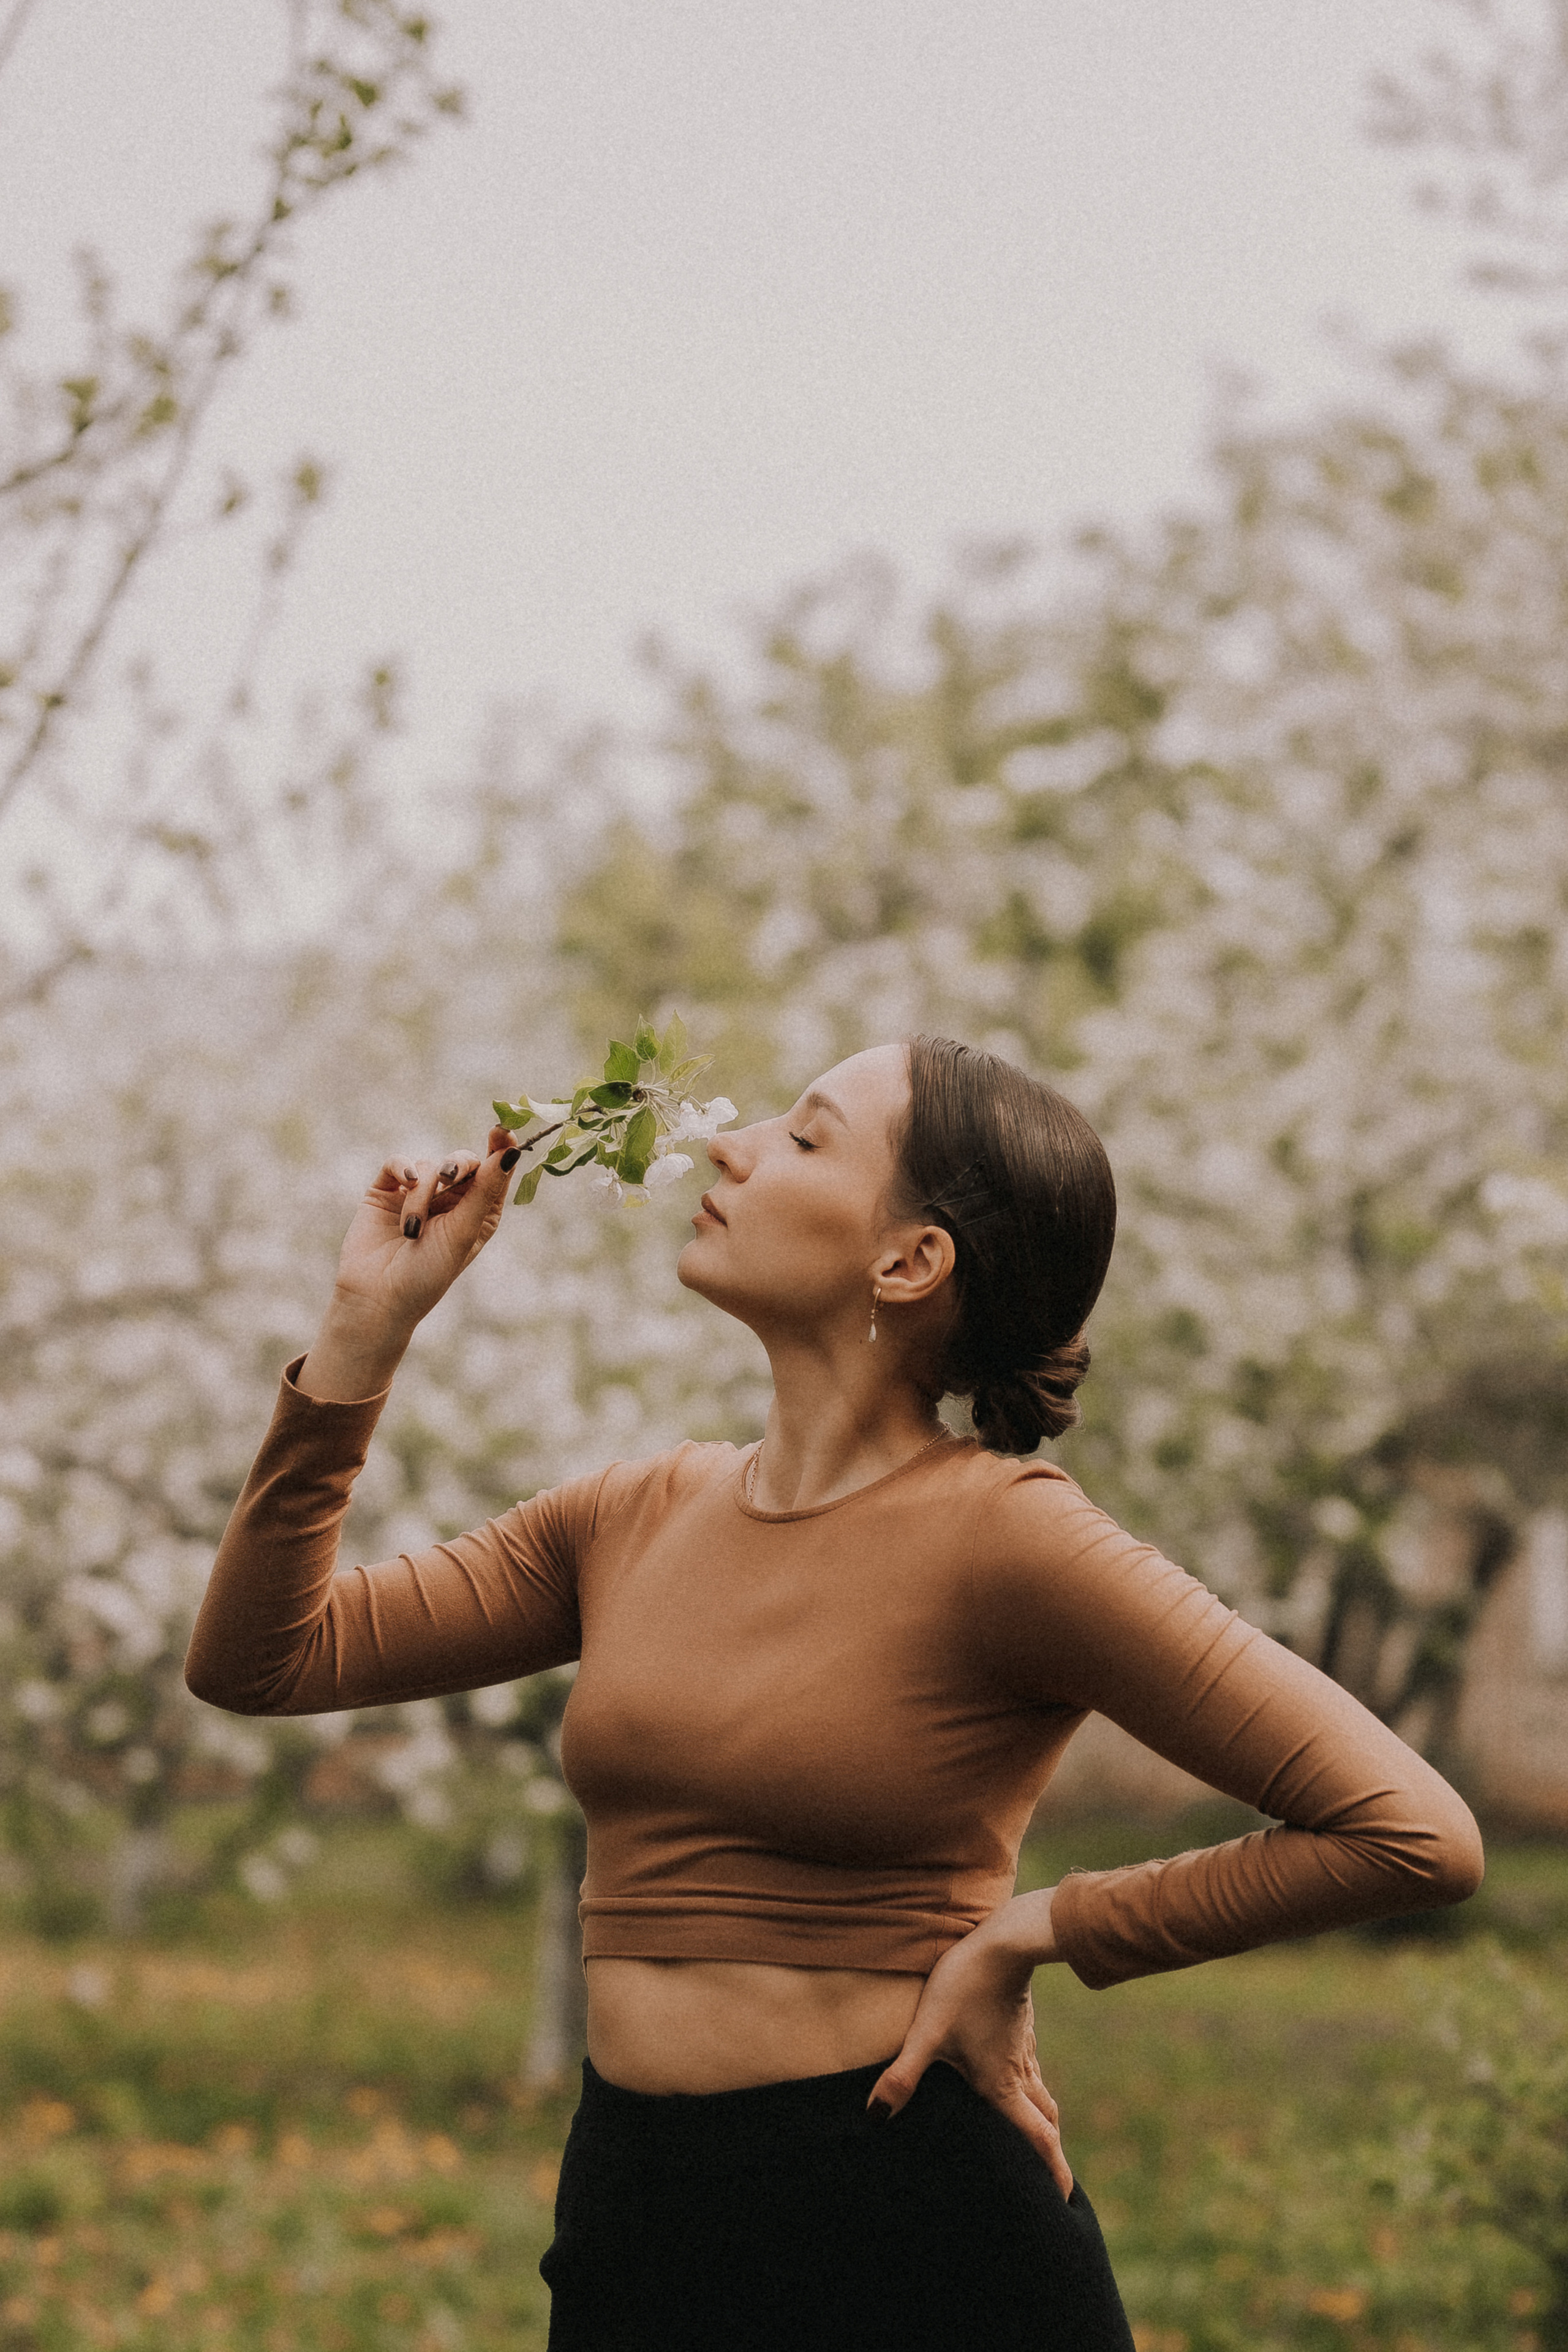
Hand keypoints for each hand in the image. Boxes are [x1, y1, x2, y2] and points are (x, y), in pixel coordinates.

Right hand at [299, 1126, 517, 1400]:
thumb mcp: (463, 1232)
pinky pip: (399, 1163)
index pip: (495, 1172)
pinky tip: (405, 1184)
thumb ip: (485, 1190)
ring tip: (412, 1230)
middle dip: (458, 1166)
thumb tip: (512, 1151)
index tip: (502, 1130)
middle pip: (463, 1161)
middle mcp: (451, 1201)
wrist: (377, 1297)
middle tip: (450, 1178)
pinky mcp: (387, 1191)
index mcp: (479, 1213)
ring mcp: (417, 1195)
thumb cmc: (428, 1274)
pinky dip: (404, 1169)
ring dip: (422, 1194)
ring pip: (429, 1165)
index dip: (501, 1148)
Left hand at [866, 1892, 1072, 2199]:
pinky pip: (1032, 2071)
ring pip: (1041, 2096)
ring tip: (1036, 2139)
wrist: (1003, 1941)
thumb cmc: (965, 1986)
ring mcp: (1024, 2049)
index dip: (1052, 2173)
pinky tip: (1013, 2085)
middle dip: (1050, 2155)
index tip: (1064, 2203)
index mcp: (1002, 2085)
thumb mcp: (928, 2031)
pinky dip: (1031, 2093)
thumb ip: (903, 2075)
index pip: (1037, 2139)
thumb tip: (876, 2117)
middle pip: (1045, 2123)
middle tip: (1052, 2184)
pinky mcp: (1019, 2028)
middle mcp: (1020, 2073)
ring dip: (1042, 2123)